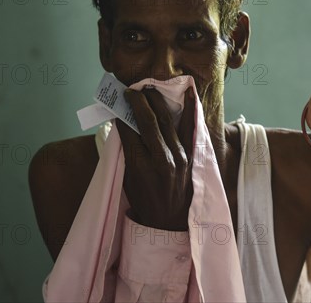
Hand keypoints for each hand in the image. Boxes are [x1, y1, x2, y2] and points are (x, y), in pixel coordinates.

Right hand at [116, 87, 195, 230]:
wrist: (169, 222)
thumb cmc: (144, 200)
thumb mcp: (127, 179)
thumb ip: (127, 152)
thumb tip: (124, 123)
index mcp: (140, 166)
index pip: (129, 130)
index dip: (122, 113)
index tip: (119, 102)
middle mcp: (160, 159)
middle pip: (147, 121)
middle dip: (138, 101)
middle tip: (131, 90)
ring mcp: (179, 156)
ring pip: (166, 120)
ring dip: (156, 100)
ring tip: (149, 89)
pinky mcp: (191, 156)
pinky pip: (189, 128)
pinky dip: (189, 109)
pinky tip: (188, 91)